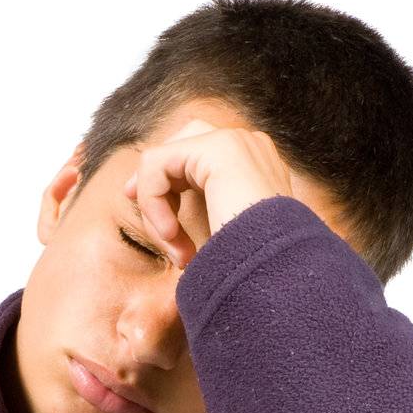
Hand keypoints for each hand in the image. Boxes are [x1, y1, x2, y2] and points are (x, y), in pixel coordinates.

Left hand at [122, 119, 295, 268]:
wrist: (280, 272)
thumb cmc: (255, 270)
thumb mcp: (226, 240)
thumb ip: (205, 218)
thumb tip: (169, 225)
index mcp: (258, 167)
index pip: (200, 156)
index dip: (168, 181)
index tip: (162, 228)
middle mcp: (250, 146)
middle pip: (183, 140)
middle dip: (153, 174)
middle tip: (132, 199)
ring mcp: (237, 142)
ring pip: (165, 158)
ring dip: (155, 205)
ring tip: (175, 248)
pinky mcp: (218, 147)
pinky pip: (158, 164)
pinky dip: (153, 202)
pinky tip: (172, 235)